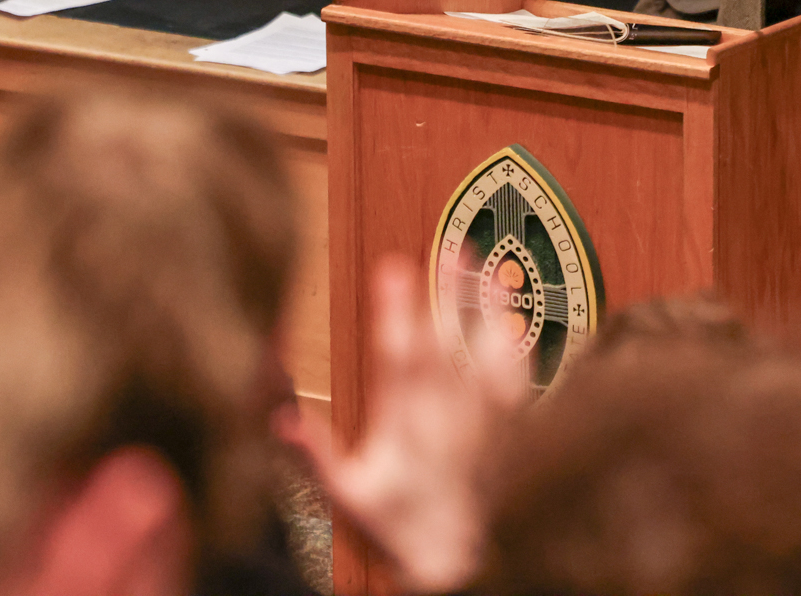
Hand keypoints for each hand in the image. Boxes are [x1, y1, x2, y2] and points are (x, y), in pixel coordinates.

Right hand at [276, 257, 524, 594]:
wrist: (452, 556)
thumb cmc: (395, 520)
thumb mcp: (347, 494)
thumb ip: (316, 455)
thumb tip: (282, 418)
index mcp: (405, 427)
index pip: (399, 360)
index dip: (395, 312)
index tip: (391, 270)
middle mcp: (448, 418)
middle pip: (449, 343)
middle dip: (447, 292)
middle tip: (449, 245)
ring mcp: (483, 420)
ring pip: (488, 352)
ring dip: (487, 307)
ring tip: (488, 265)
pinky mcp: (509, 425)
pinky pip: (518, 376)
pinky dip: (516, 341)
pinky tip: (515, 312)